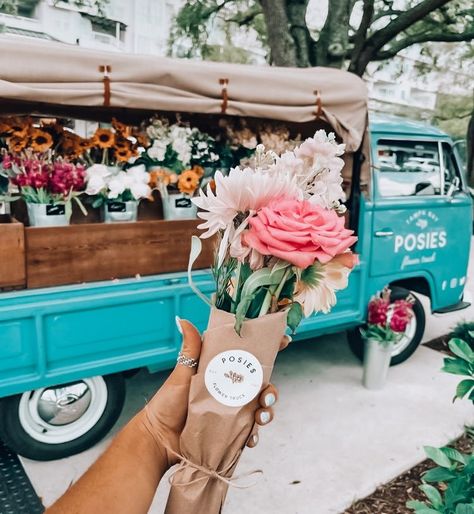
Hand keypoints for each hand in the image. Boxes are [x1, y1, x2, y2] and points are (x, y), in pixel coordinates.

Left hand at [138, 318, 289, 467]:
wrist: (159, 437)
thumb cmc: (169, 402)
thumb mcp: (183, 372)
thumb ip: (190, 348)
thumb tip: (182, 319)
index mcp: (224, 372)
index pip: (250, 358)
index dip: (270, 348)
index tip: (285, 340)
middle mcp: (231, 390)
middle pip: (262, 386)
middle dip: (272, 390)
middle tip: (267, 395)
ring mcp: (232, 412)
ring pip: (260, 409)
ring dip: (267, 413)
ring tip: (260, 417)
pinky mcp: (230, 432)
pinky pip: (249, 433)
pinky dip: (253, 436)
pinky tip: (250, 438)